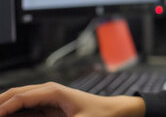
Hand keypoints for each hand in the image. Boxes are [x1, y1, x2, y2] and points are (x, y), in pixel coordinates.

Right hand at [0, 82, 144, 116]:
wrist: (115, 111)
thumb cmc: (101, 114)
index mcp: (53, 91)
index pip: (20, 97)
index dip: (3, 108)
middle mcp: (47, 92)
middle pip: (14, 95)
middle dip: (0, 104)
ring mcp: (47, 99)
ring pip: (17, 102)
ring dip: (6, 108)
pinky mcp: (48, 108)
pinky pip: (25, 110)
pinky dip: (14, 114)